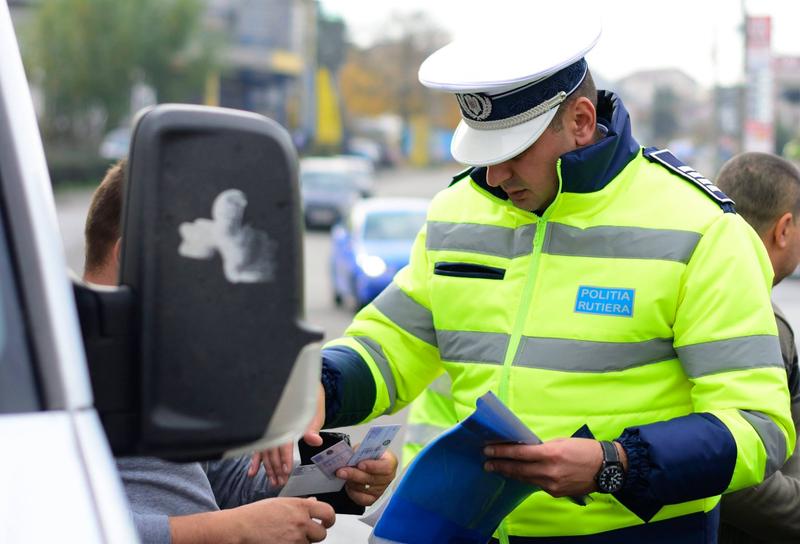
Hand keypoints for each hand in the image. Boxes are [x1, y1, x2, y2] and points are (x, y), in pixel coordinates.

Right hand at [170, 497, 334, 543]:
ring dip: (303, 542)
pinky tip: (284, 541)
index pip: (328, 512)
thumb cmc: (256, 514)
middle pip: (322, 533)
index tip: (326, 522)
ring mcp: (296, 537)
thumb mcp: (280, 503)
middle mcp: (301, 521)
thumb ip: (300, 504)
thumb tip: (313, 502)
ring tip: (288, 536)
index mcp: (300, 506)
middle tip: (306, 532)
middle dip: (315, 534)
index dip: (329, 519)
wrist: (241, 527)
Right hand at [248, 383, 326, 484]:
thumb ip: (312, 428)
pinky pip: (259, 447)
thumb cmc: (310, 401)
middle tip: (279, 482)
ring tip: (271, 481)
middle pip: (272, 450)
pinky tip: (252, 472)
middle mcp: (275, 425)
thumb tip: (314, 440)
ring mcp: (269, 429)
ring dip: (267, 468)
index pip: (283, 442)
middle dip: (276, 468)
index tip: (286, 470)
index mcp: (286, 420)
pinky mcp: (267, 431)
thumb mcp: (314, 413)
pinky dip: (255, 461)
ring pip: (265, 451)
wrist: (304, 387)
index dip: (284, 457)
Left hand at [336, 450, 397, 505]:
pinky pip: (361, 499)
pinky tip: (347, 484)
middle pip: (373, 479)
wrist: (365, 464)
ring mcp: (382, 490)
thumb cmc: (367, 456)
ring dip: (352, 482)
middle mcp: (389, 478)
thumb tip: (352, 456)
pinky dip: (352, 492)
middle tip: (341, 471)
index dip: (373, 466)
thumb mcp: (365, 448)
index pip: (386, 467)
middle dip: (355, 474)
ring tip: (342, 474)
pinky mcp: (373, 499)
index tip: (360, 464)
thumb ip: (361, 452)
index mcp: (390, 462)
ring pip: (365, 489)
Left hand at [483, 438, 613, 496]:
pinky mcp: (556, 492)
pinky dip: (527, 479)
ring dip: (511, 473)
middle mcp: (549, 471)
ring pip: (525, 479)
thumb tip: (525, 449)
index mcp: (550, 454)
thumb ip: (542, 447)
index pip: (519, 453)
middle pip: (518, 469)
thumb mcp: (561, 442)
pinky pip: (537, 484)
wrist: (606, 468)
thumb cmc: (584, 449)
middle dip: (500, 465)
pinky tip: (519, 475)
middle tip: (487, 463)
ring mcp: (552, 484)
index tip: (488, 450)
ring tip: (498, 469)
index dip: (502, 452)